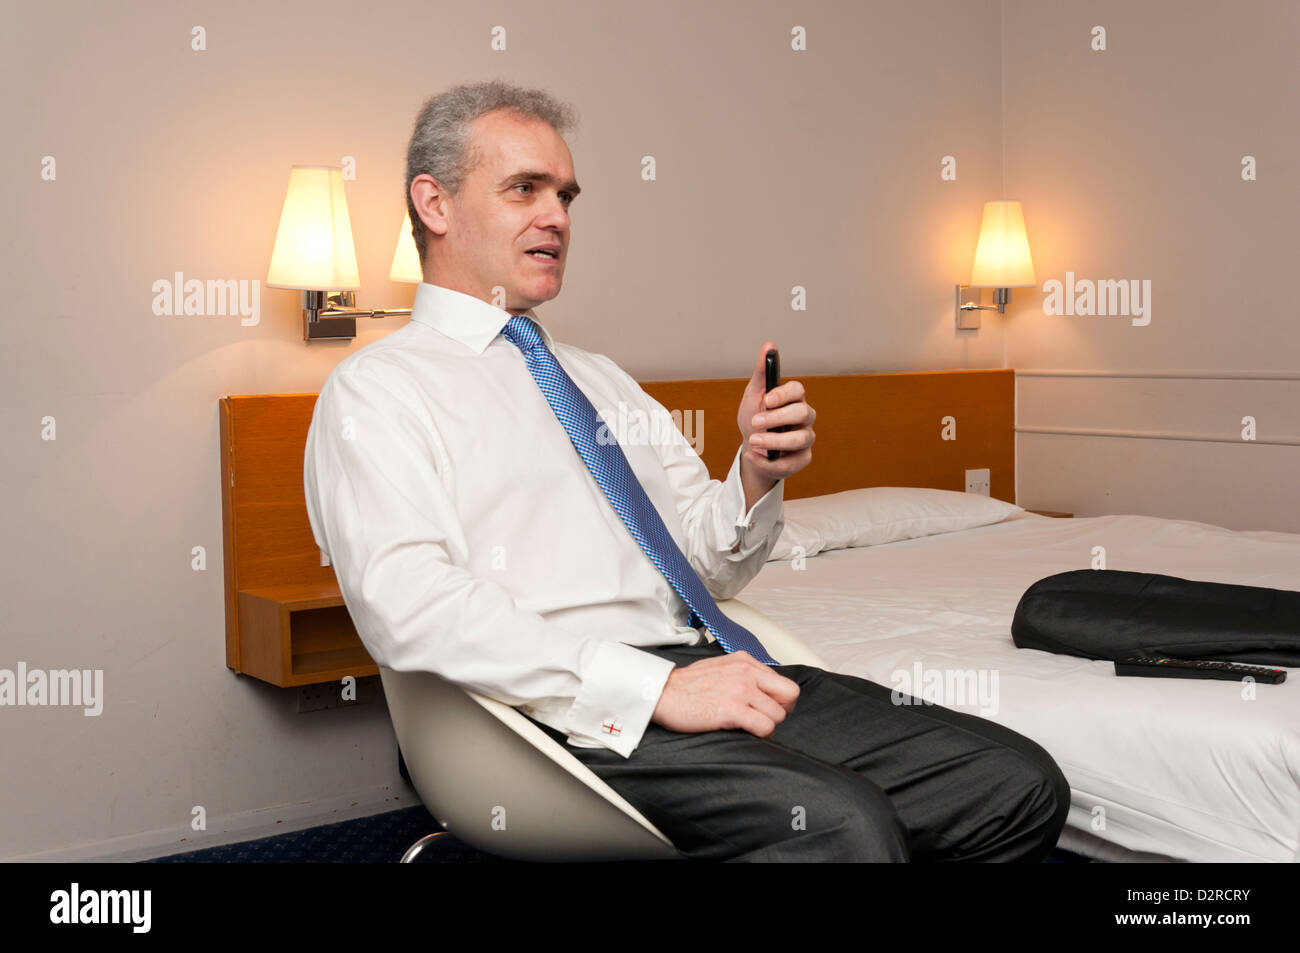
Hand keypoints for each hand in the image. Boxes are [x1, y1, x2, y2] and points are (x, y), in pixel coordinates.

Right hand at [651, 651, 799, 736]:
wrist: (662, 693)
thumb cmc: (687, 685)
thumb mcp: (721, 668)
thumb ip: (744, 674)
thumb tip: (764, 690)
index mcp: (745, 661)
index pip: (785, 682)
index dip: (781, 700)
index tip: (770, 708)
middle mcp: (747, 672)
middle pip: (789, 696)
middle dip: (780, 711)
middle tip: (763, 719)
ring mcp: (741, 690)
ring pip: (778, 715)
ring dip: (766, 724)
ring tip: (747, 725)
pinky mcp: (733, 709)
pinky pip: (765, 726)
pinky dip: (759, 733)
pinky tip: (743, 730)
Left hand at [737, 341, 815, 487]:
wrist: (751, 449)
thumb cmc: (755, 418)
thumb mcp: (754, 395)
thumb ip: (762, 373)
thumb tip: (769, 345)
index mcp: (793, 399)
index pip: (798, 390)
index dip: (784, 394)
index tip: (767, 399)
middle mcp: (804, 418)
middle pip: (803, 413)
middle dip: (777, 419)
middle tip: (755, 423)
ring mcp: (806, 438)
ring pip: (799, 439)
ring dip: (773, 441)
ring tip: (753, 441)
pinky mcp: (802, 459)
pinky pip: (791, 462)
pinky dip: (769, 461)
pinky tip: (754, 455)